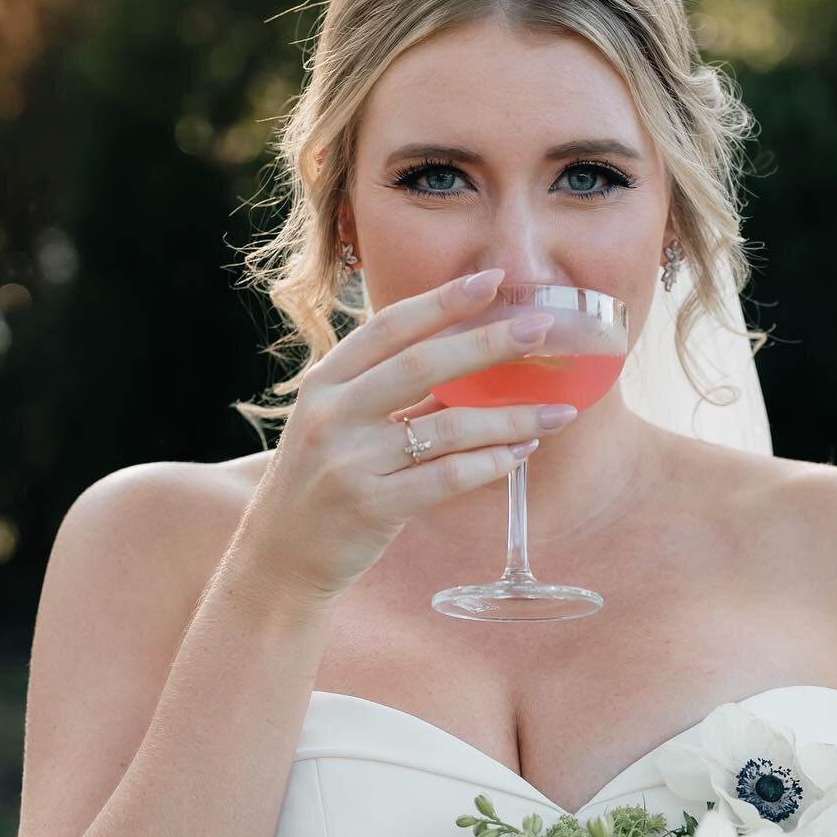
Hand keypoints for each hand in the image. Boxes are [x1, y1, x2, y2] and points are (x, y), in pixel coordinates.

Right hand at [236, 267, 576, 600]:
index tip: (493, 280)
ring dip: (510, 417)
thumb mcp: (342, 424)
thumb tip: (472, 360)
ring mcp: (350, 461)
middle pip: (423, 364)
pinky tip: (523, 452)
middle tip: (541, 328)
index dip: (443, 301)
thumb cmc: (322, 482)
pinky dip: (492, 463)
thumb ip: (395, 394)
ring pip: (447, 427)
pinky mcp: (371, 506)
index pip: (390, 327)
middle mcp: (333, 413)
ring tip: (558, 411)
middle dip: (489, 342)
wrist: (279, 557)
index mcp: (326, 381)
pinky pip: (446, 478)